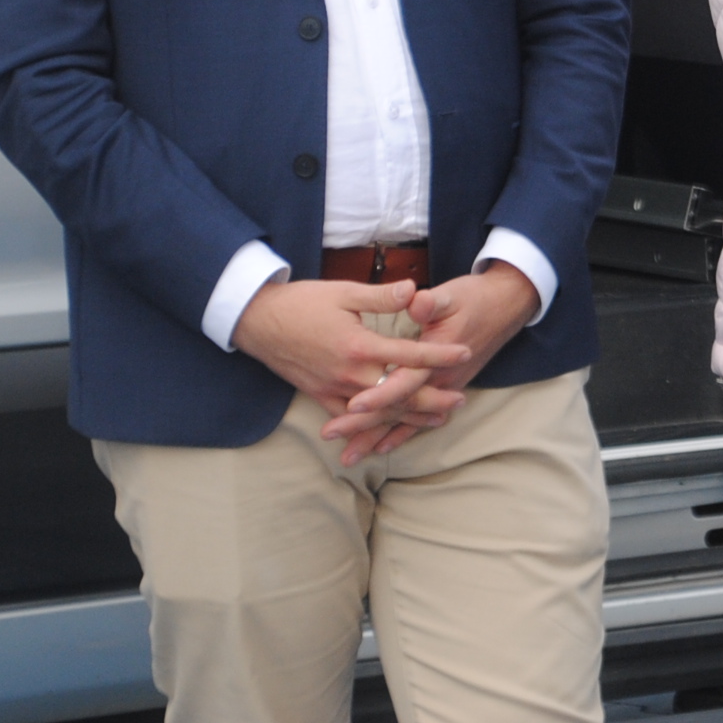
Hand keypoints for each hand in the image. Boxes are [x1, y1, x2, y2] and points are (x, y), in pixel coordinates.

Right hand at [231, 276, 472, 447]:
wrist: (258, 322)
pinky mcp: (320, 397)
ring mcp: (334, 390)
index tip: (464, 353)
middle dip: (433, 399)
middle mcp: (349, 374)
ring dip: (410, 417)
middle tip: (461, 400)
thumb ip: (381, 296)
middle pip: (400, 393)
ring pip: (379, 412)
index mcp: (358, 345)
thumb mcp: (343, 292)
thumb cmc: (301, 302)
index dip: (439, 354)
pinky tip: (388, 433)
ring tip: (438, 419)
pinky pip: (350, 420)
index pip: (408, 354)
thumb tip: (414, 289)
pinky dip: (372, 428)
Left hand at [318, 262, 539, 463]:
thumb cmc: (474, 298)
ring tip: (347, 455)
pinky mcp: (444, 389)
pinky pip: (420, 419)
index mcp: (435, 355)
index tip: (351, 405)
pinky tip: (382, 447)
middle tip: (330, 434)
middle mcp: (439, 379)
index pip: (403, 381)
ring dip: (376, 436)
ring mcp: (443, 387)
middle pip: (397, 408)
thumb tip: (415, 300)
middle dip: (364, 424)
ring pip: (405, 419)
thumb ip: (431, 302)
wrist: (506, 307)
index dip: (378, 394)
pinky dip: (400, 434)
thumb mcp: (452, 294)